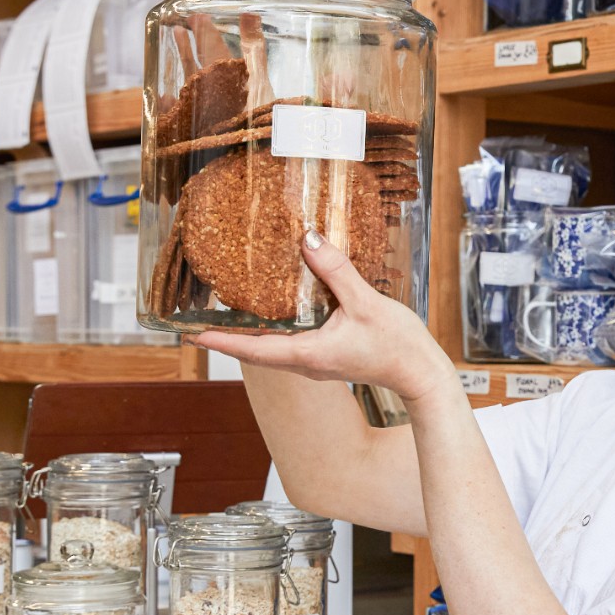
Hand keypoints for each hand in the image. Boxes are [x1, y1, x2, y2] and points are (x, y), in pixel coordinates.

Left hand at [194, 232, 457, 402]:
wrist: (422, 374)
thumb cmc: (398, 346)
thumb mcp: (365, 302)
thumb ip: (336, 270)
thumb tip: (308, 240)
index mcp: (308, 353)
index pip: (253, 349)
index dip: (221, 341)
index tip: (192, 334)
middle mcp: (307, 362)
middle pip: (256, 351)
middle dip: (228, 335)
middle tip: (199, 319)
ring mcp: (317, 363)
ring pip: (274, 348)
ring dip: (251, 333)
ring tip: (229, 311)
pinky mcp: (328, 358)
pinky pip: (292, 343)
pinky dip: (276, 329)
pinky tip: (276, 310)